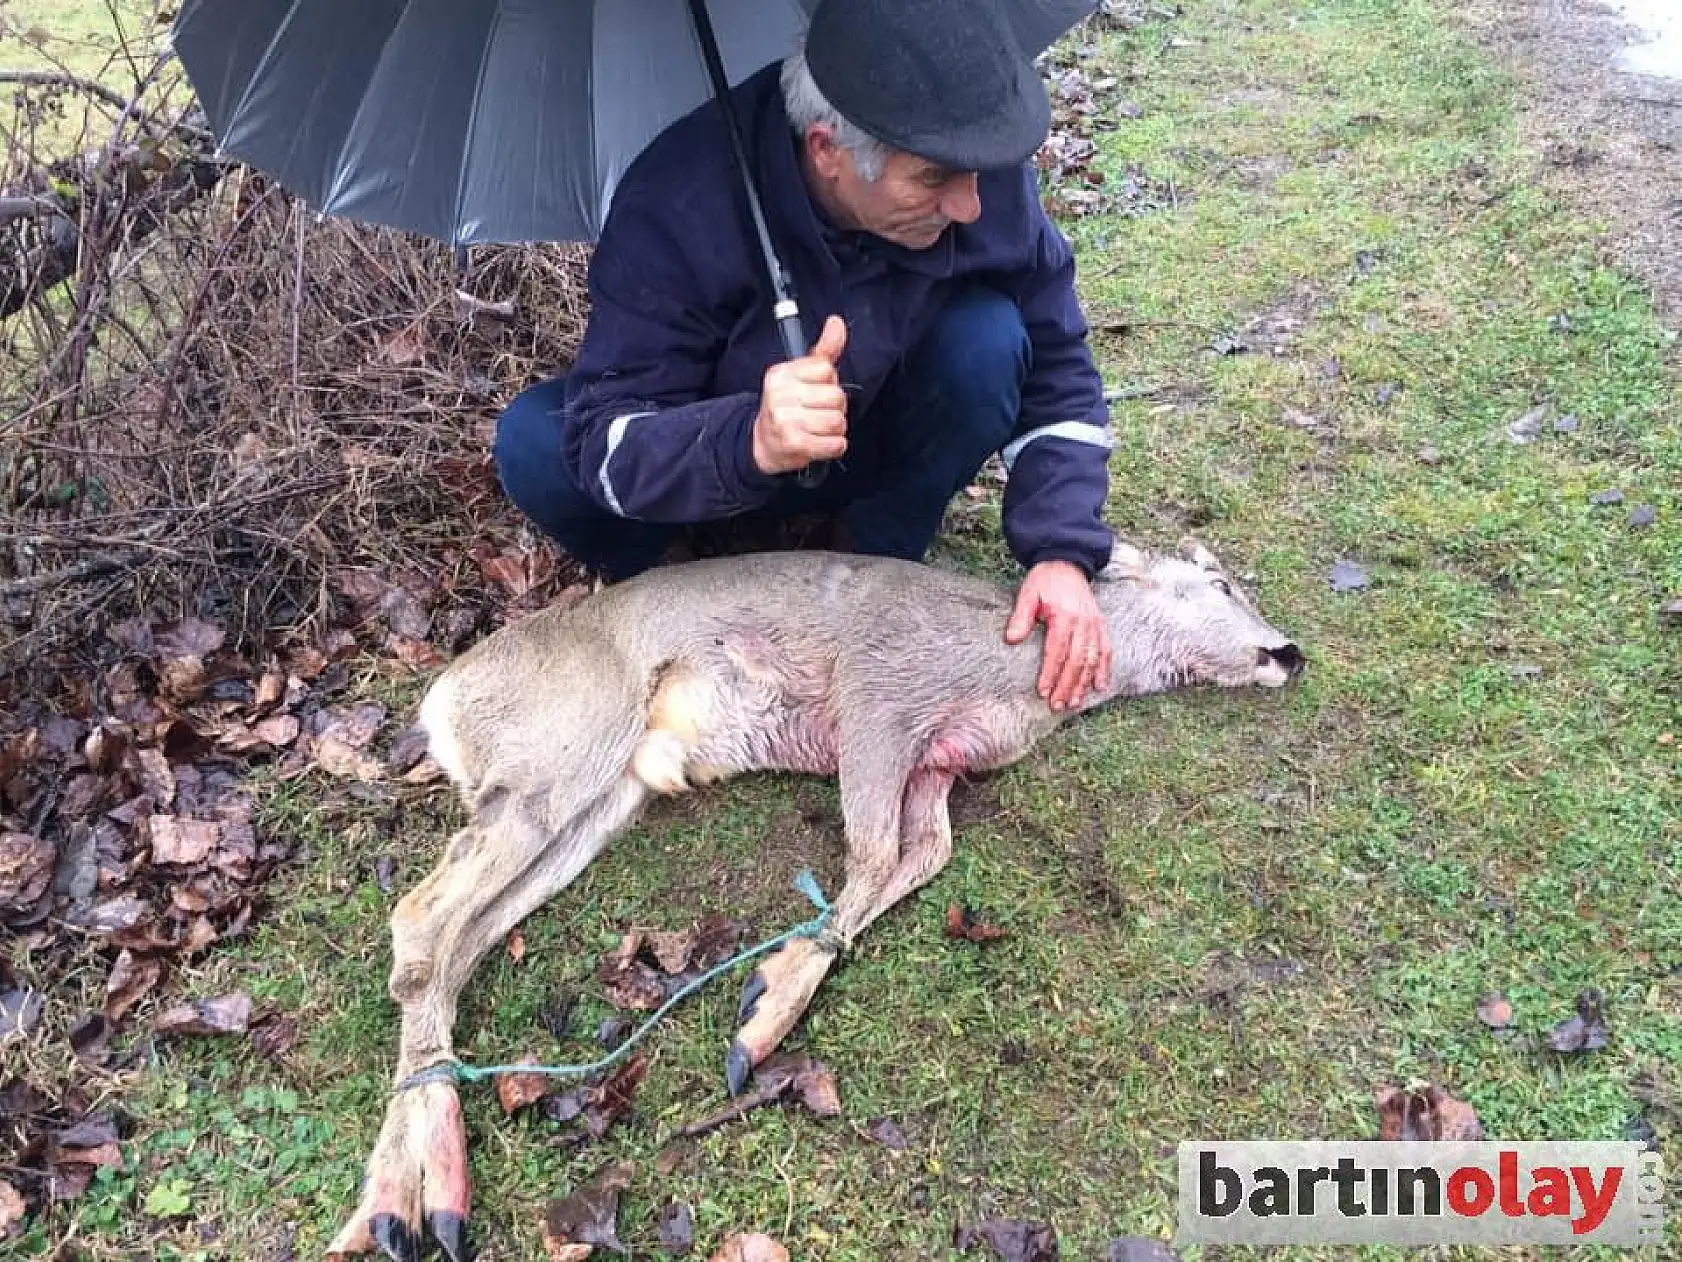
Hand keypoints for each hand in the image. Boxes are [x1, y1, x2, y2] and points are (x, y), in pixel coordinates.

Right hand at [752, 315, 849, 474]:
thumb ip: (823, 350)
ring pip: (837, 421)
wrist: (762, 444)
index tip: (815, 391)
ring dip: (834, 430)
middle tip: (817, 414)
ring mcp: (785, 420)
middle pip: (837, 396)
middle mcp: (780, 394)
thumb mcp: (801, 374)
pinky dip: (834, 446)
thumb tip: (837, 323)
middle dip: (835, 408)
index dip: (829, 382)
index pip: (826, 369)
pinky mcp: (794, 444)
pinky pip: (835, 444)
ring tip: (817, 430)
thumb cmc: (787, 407)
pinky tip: (821, 444)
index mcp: (782, 373)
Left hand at [1004, 560, 1110, 711]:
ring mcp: (1095, 624)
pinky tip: (1100, 687)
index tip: (1043, 692)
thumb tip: (1011, 640)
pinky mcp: (1101, 625)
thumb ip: (1021, 617)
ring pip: (1092, 659)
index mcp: (1064, 616)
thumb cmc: (1044, 581)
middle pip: (1076, 660)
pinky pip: (1105, 651)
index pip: (1057, 651)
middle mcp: (1083, 622)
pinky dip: (1104, 670)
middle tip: (1057, 705)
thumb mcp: (1027, 594)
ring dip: (1083, 683)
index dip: (1051, 673)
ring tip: (1074, 702)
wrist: (1066, 563)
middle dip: (1067, 686)